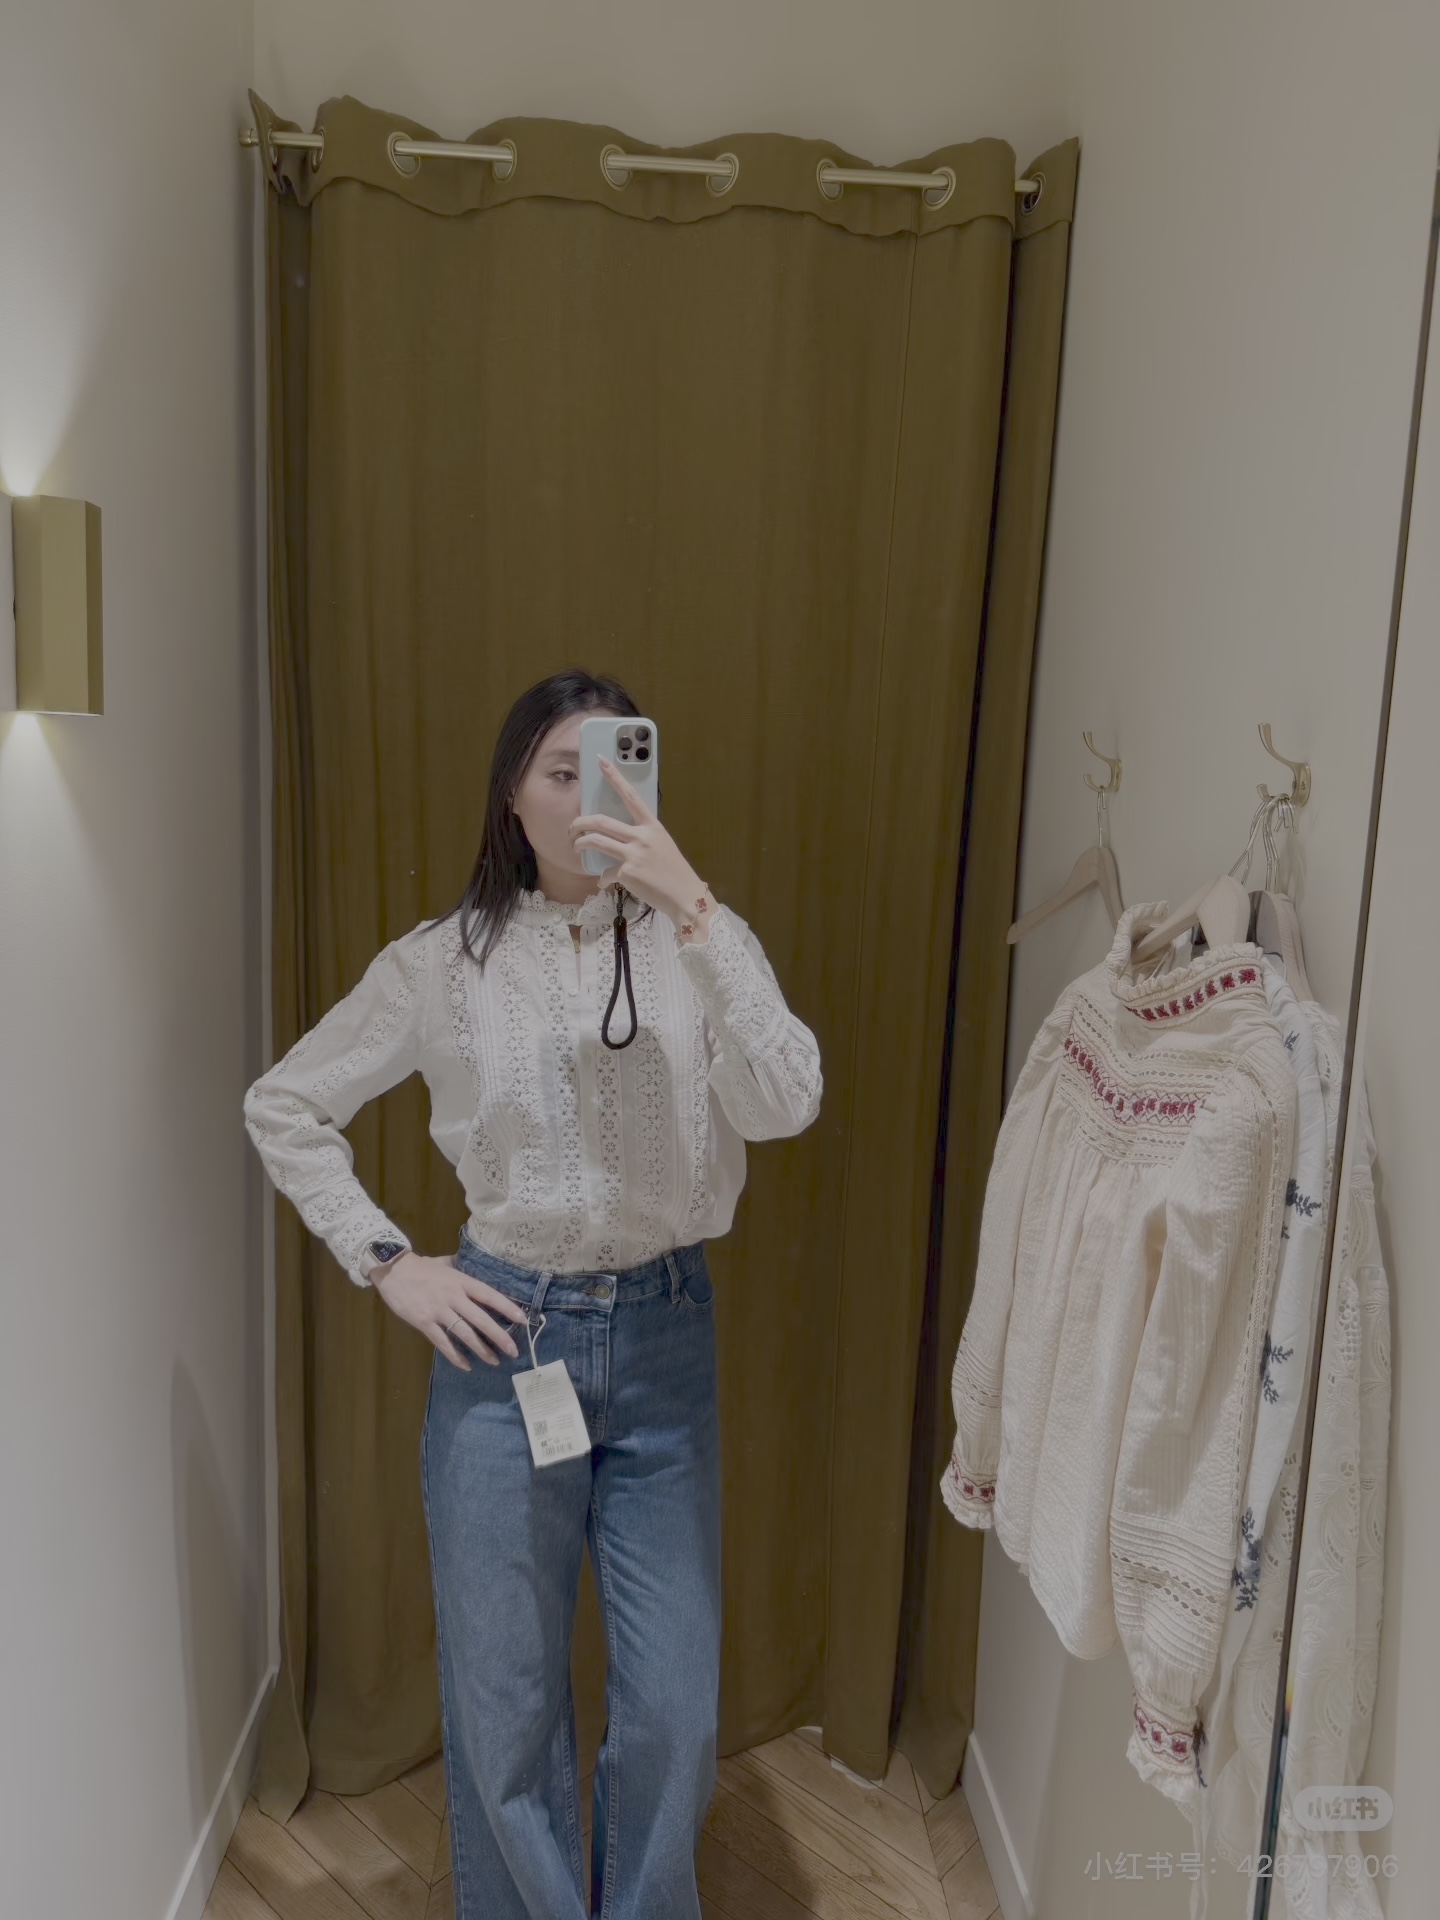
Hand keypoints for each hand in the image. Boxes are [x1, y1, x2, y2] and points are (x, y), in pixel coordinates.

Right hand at [374, 1251, 529, 1370]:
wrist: (393, 1271)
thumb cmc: (420, 1267)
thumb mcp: (445, 1263)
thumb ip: (462, 1268)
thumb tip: (478, 1266)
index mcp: (461, 1281)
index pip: (489, 1295)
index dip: (506, 1307)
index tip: (522, 1319)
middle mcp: (454, 1297)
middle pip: (481, 1319)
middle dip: (499, 1336)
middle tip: (513, 1350)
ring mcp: (439, 1311)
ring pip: (464, 1334)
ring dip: (481, 1349)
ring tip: (495, 1361)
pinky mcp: (424, 1323)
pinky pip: (443, 1343)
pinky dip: (455, 1355)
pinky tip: (466, 1365)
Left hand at [570, 757, 708, 926]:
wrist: (685, 895)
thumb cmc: (674, 871)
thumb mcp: (661, 845)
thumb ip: (641, 839)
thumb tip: (620, 841)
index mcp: (652, 825)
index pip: (630, 796)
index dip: (614, 778)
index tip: (601, 761)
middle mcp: (642, 836)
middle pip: (601, 821)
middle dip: (580, 823)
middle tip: (572, 828)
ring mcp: (633, 855)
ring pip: (596, 842)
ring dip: (580, 843)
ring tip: (576, 846)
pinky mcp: (627, 873)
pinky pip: (606, 873)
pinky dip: (603, 879)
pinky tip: (604, 882)